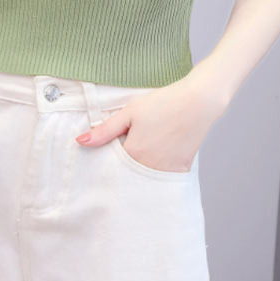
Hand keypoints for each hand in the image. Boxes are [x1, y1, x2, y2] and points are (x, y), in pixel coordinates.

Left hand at [74, 72, 227, 171]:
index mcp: (133, 154)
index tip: (105, 154)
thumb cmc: (164, 103)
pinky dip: (156, 171)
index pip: (111, 167)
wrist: (198, 102)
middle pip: (127, 176)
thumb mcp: (130, 113)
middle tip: (125, 150)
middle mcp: (149, 168)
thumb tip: (80, 141)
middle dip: (121, 170)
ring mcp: (166, 171)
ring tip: (142, 151)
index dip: (106, 160)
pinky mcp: (180, 170)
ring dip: (138, 171)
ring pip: (144, 178)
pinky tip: (157, 154)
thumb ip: (105, 130)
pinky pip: (162, 177)